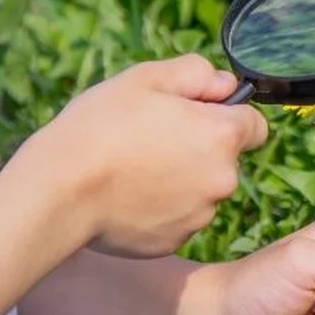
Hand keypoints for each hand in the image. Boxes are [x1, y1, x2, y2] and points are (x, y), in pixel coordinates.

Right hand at [14, 55, 266, 259]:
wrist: (59, 192)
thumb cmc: (100, 127)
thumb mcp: (146, 78)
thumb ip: (196, 74)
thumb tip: (225, 84)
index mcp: (222, 136)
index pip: (256, 125)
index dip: (227, 115)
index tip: (195, 115)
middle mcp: (223, 180)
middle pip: (226, 159)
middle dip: (199, 147)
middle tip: (150, 139)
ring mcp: (201, 215)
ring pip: (202, 189)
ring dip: (180, 179)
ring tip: (131, 169)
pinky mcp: (176, 240)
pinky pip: (178, 217)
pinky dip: (161, 208)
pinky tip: (126, 197)